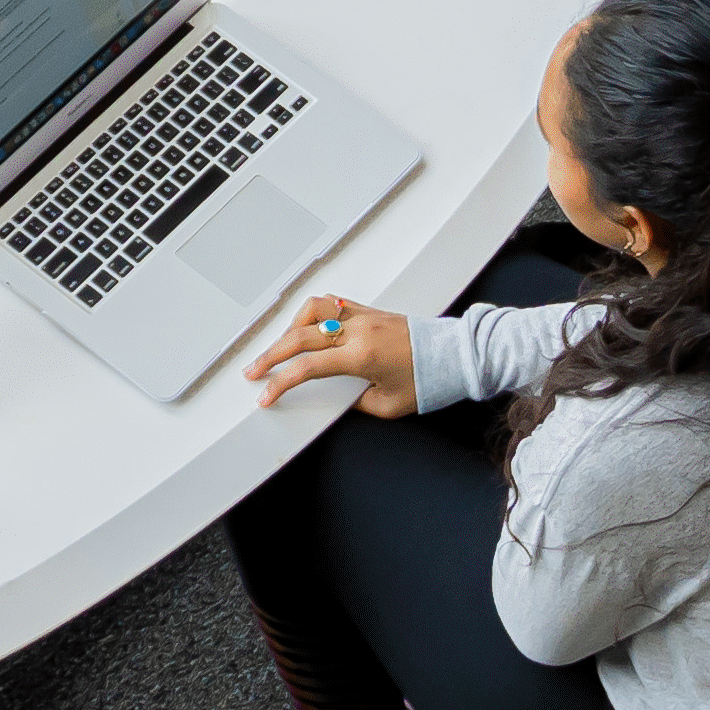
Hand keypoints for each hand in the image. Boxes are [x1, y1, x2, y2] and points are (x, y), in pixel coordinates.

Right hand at [252, 294, 420, 414]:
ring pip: (313, 310)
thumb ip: (356, 402)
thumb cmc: (430, 378)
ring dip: (291, 327)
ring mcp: (363, 316)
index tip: (266, 394)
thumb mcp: (389, 405)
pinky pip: (332, 304)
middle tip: (254, 369)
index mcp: (362, 356)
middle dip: (271, 354)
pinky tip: (309, 325)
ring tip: (282, 345)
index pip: (308, 367)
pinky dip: (314, 312)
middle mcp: (359, 331)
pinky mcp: (370, 310)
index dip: (281, 382)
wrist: (455, 355)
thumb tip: (336, 398)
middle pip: (300, 336)